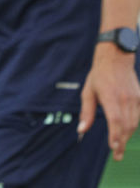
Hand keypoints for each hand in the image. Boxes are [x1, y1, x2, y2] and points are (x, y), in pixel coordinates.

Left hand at [78, 43, 139, 160]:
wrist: (116, 59)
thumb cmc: (99, 75)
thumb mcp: (88, 92)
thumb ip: (86, 112)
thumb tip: (81, 130)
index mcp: (110, 96)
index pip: (115, 120)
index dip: (115, 135)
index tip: (113, 147)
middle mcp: (124, 99)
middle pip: (126, 126)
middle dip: (122, 142)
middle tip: (117, 156)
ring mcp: (135, 98)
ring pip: (134, 123)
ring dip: (127, 136)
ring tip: (120, 146)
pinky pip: (139, 116)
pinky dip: (134, 125)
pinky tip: (127, 131)